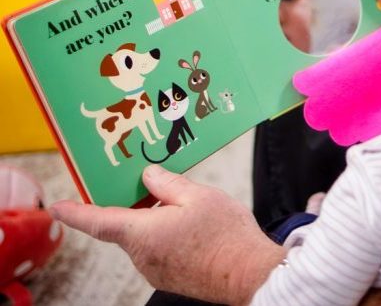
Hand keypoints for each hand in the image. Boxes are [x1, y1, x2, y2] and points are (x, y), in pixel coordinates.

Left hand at [50, 165, 284, 304]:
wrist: (250, 273)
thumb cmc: (225, 236)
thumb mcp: (197, 195)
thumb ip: (167, 183)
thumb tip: (149, 176)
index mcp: (141, 233)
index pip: (97, 221)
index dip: (74, 212)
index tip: (57, 206)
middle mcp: (142, 256)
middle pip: (127, 225)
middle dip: (139, 207)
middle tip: (156, 186)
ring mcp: (156, 270)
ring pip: (147, 238)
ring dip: (159, 221)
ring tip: (191, 208)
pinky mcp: (171, 277)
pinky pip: (161, 250)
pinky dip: (170, 235)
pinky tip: (196, 227)